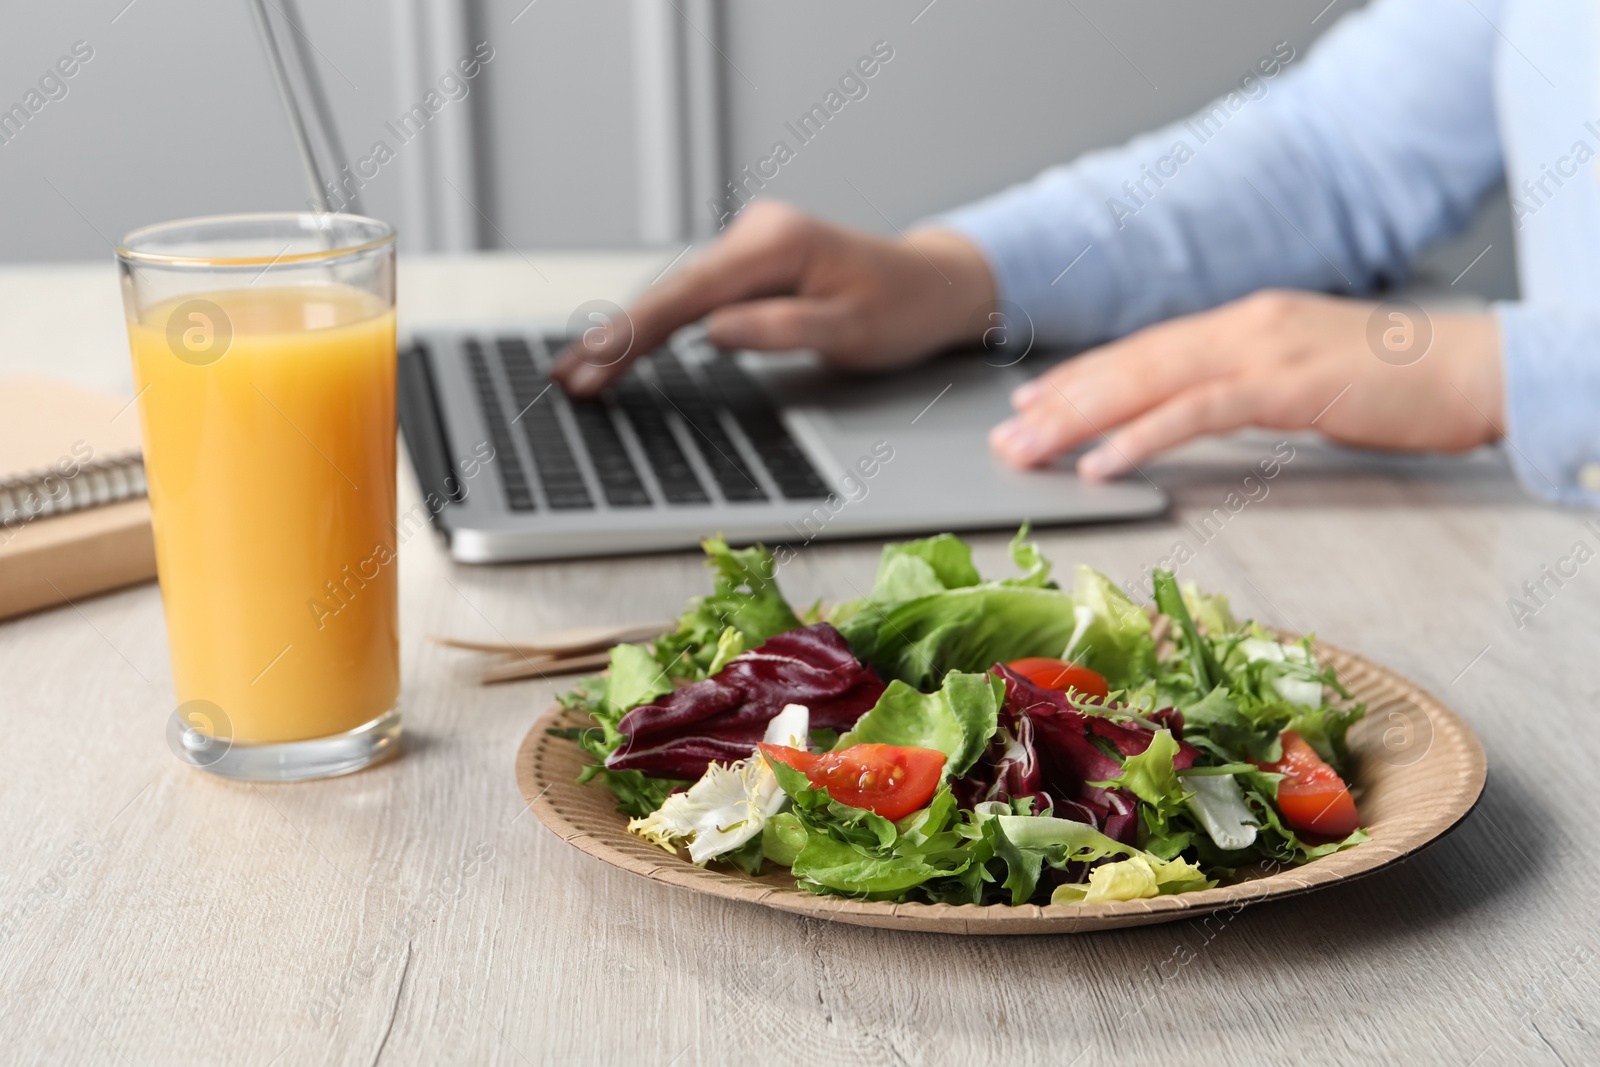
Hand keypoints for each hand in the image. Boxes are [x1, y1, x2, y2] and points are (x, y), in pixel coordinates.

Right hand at [551, 201, 995, 393]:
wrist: (930, 286)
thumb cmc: (901, 310)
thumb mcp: (852, 332)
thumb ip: (783, 330)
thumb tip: (716, 332)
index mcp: (778, 244)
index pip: (690, 295)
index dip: (637, 333)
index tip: (598, 363)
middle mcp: (757, 234)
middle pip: (671, 293)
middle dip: (616, 338)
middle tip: (568, 378)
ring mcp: (751, 246)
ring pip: (676, 295)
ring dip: (628, 334)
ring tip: (581, 370)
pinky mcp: (750, 264)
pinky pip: (692, 297)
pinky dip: (656, 325)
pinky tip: (623, 345)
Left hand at [989, 290, 1504, 478]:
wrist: (1474, 367)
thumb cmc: (1395, 381)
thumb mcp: (1303, 373)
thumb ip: (1248, 382)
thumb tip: (1202, 406)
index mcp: (1242, 324)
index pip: (1144, 352)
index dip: (1082, 377)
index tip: (1033, 402)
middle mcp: (1240, 327)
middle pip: (1129, 364)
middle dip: (1060, 401)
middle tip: (1005, 435)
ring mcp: (1261, 352)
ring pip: (1147, 383)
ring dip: (1079, 420)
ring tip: (1028, 449)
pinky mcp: (1286, 387)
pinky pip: (1196, 414)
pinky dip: (1141, 438)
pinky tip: (1101, 462)